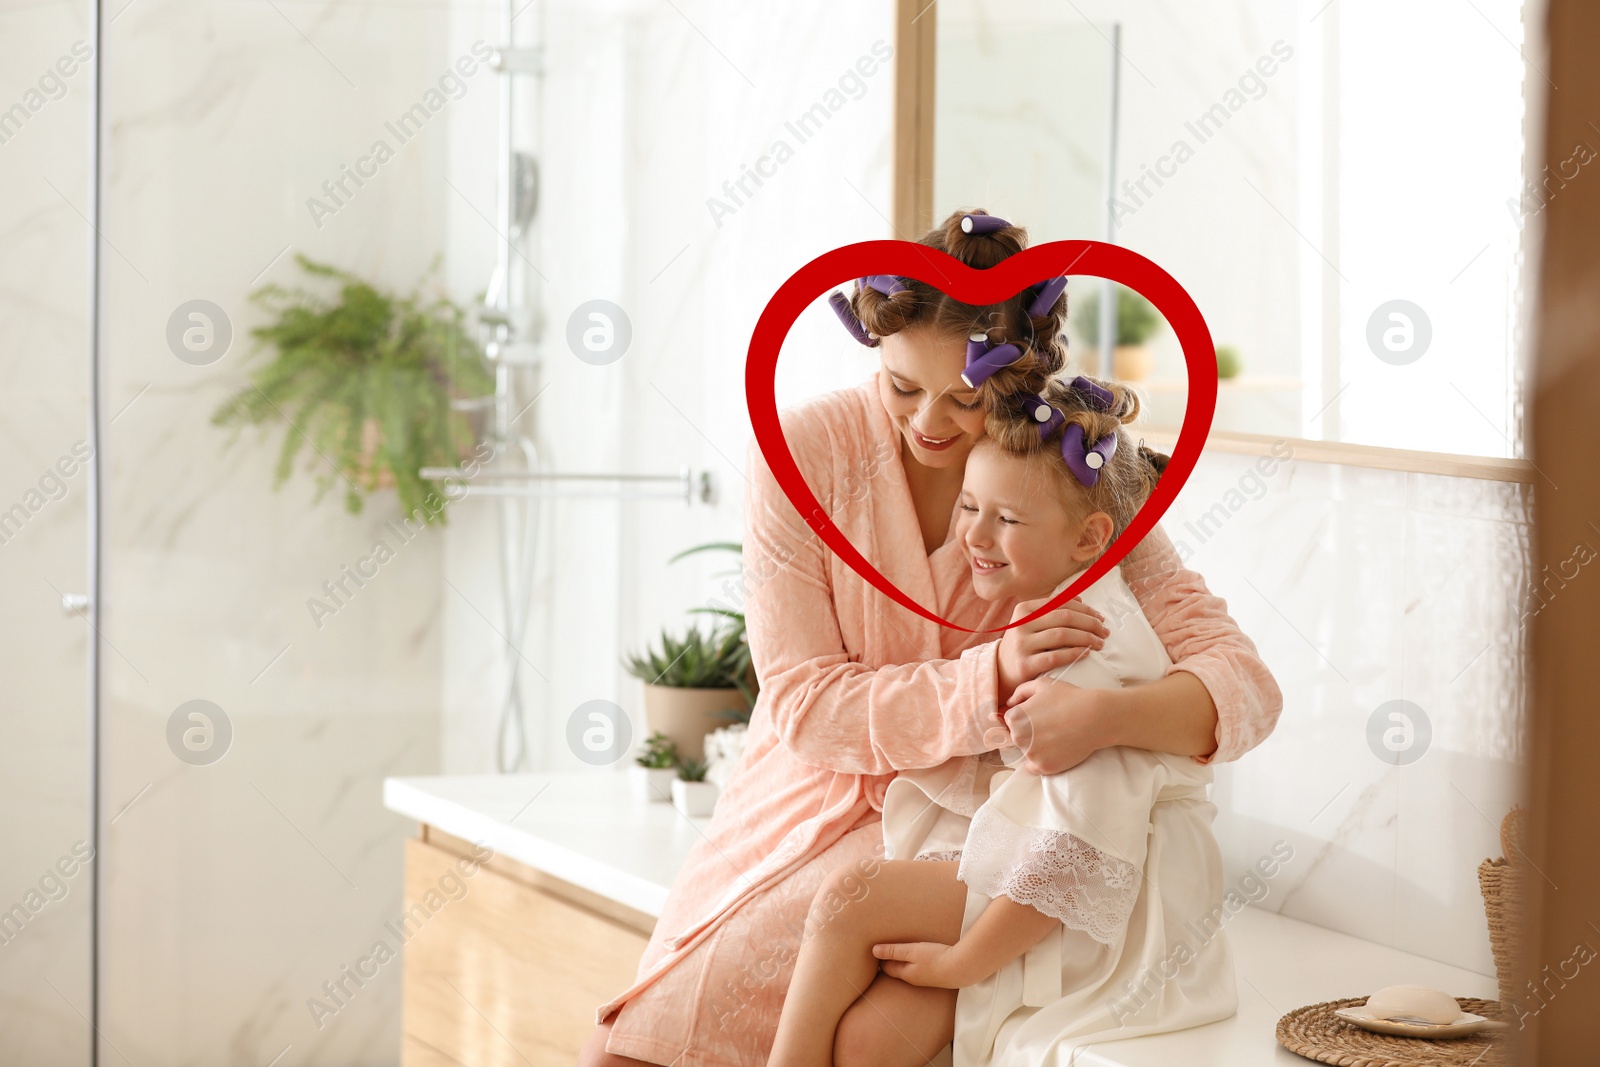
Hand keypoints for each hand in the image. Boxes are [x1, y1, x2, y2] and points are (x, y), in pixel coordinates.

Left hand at [872, 941, 973, 988]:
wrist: (963, 969)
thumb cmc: (936, 958)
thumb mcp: (912, 951)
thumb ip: (893, 950)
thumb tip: (873, 950)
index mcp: (906, 974)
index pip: (886, 967)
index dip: (880, 958)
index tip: (874, 948)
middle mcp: (915, 979)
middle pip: (897, 971)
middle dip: (890, 962)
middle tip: (883, 950)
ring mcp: (927, 978)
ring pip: (910, 970)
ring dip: (904, 962)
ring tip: (900, 952)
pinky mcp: (937, 975)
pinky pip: (921, 969)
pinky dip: (916, 963)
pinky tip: (920, 957)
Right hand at [996, 597, 1108, 701]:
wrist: (1000, 670)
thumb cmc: (1024, 644)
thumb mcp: (1031, 623)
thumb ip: (1051, 610)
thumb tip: (1080, 599)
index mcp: (1024, 609)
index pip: (1061, 603)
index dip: (1085, 609)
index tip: (1100, 617)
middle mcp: (1021, 624)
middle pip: (1064, 618)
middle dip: (1090, 623)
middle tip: (1105, 631)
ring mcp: (1022, 644)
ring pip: (1062, 635)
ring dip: (1086, 638)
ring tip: (1100, 643)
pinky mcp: (1025, 665)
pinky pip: (1056, 656)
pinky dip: (1075, 653)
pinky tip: (1087, 653)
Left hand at [1003, 677, 1117, 774]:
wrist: (1095, 717)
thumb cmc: (1069, 698)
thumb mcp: (1042, 684)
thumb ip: (1020, 691)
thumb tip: (1008, 703)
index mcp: (1014, 717)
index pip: (1010, 722)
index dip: (1027, 719)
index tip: (1042, 718)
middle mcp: (1018, 737)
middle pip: (1017, 739)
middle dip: (1030, 734)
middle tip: (1050, 728)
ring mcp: (1030, 754)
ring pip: (1027, 753)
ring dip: (1037, 748)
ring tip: (1056, 737)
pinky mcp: (1044, 767)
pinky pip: (1036, 768)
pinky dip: (1044, 762)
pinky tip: (1057, 750)